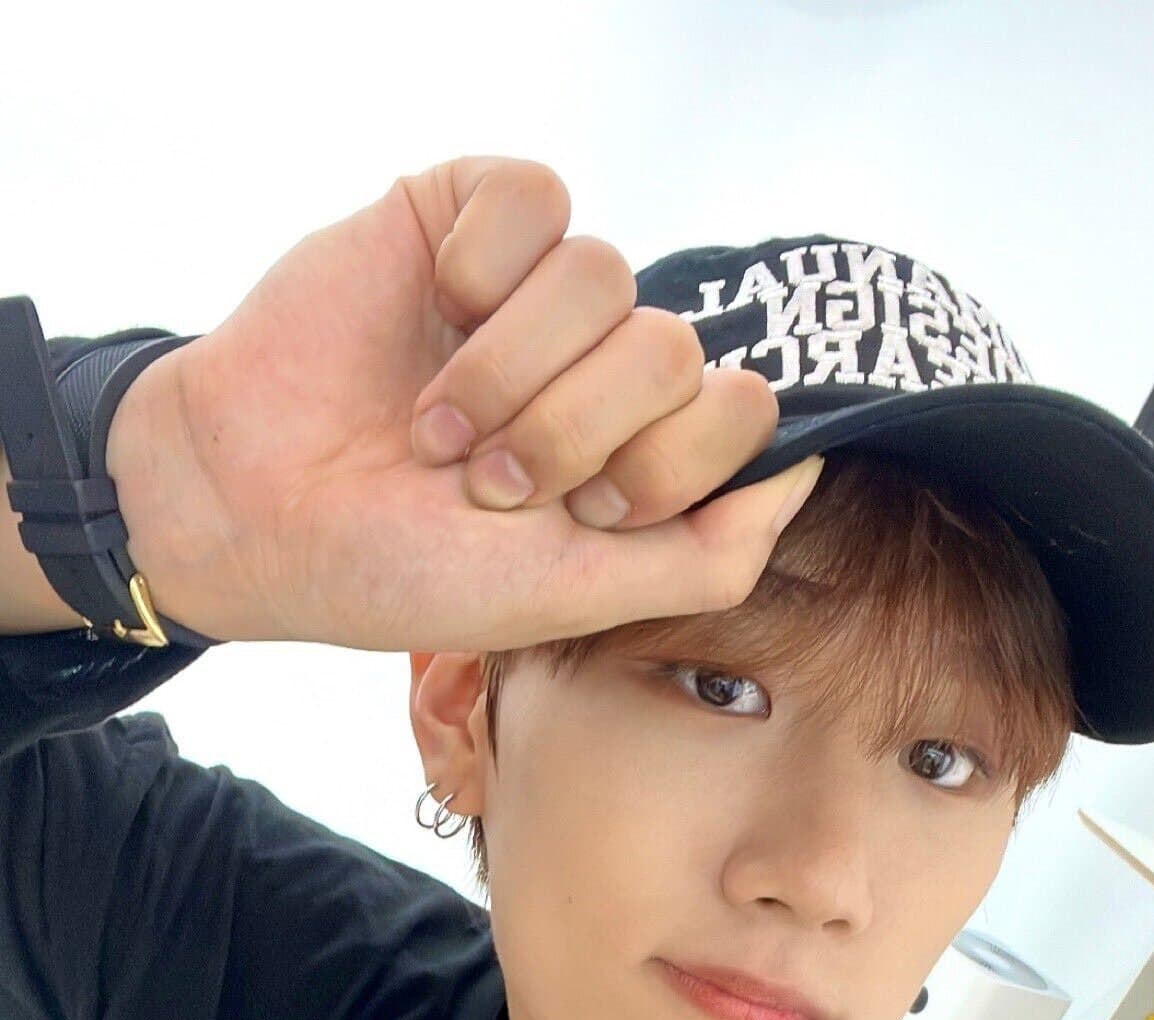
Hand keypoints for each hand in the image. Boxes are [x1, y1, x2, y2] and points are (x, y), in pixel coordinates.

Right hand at [106, 156, 824, 653]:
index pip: (737, 411)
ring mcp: (539, 292)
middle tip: (487, 483)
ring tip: (437, 427)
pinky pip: (539, 198)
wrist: (255, 513)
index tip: (578, 513)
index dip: (663, 465)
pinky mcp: (472, 219)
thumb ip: (707, 556)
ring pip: (609, 277)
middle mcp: (601, 367)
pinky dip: (483, 269)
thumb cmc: (404, 567)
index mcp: (638, 450)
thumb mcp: (570, 598)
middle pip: (676, 350)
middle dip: (573, 434)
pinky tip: (433, 311)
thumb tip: (810, 472)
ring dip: (510, 373)